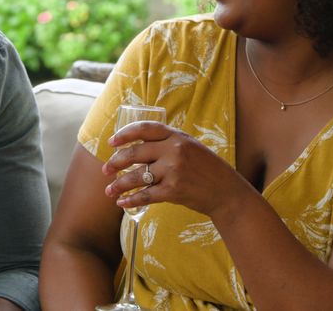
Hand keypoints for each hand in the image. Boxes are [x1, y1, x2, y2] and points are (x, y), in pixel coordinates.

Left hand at [102, 121, 245, 219]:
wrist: (226, 192)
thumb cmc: (207, 170)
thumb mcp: (191, 147)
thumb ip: (169, 144)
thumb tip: (138, 147)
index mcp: (177, 136)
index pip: (145, 129)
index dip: (125, 134)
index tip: (111, 142)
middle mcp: (174, 150)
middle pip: (135, 153)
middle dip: (116, 162)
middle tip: (106, 170)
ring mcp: (174, 170)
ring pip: (137, 176)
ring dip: (119, 184)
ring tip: (109, 191)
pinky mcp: (174, 191)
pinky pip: (146, 195)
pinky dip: (131, 200)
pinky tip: (122, 203)